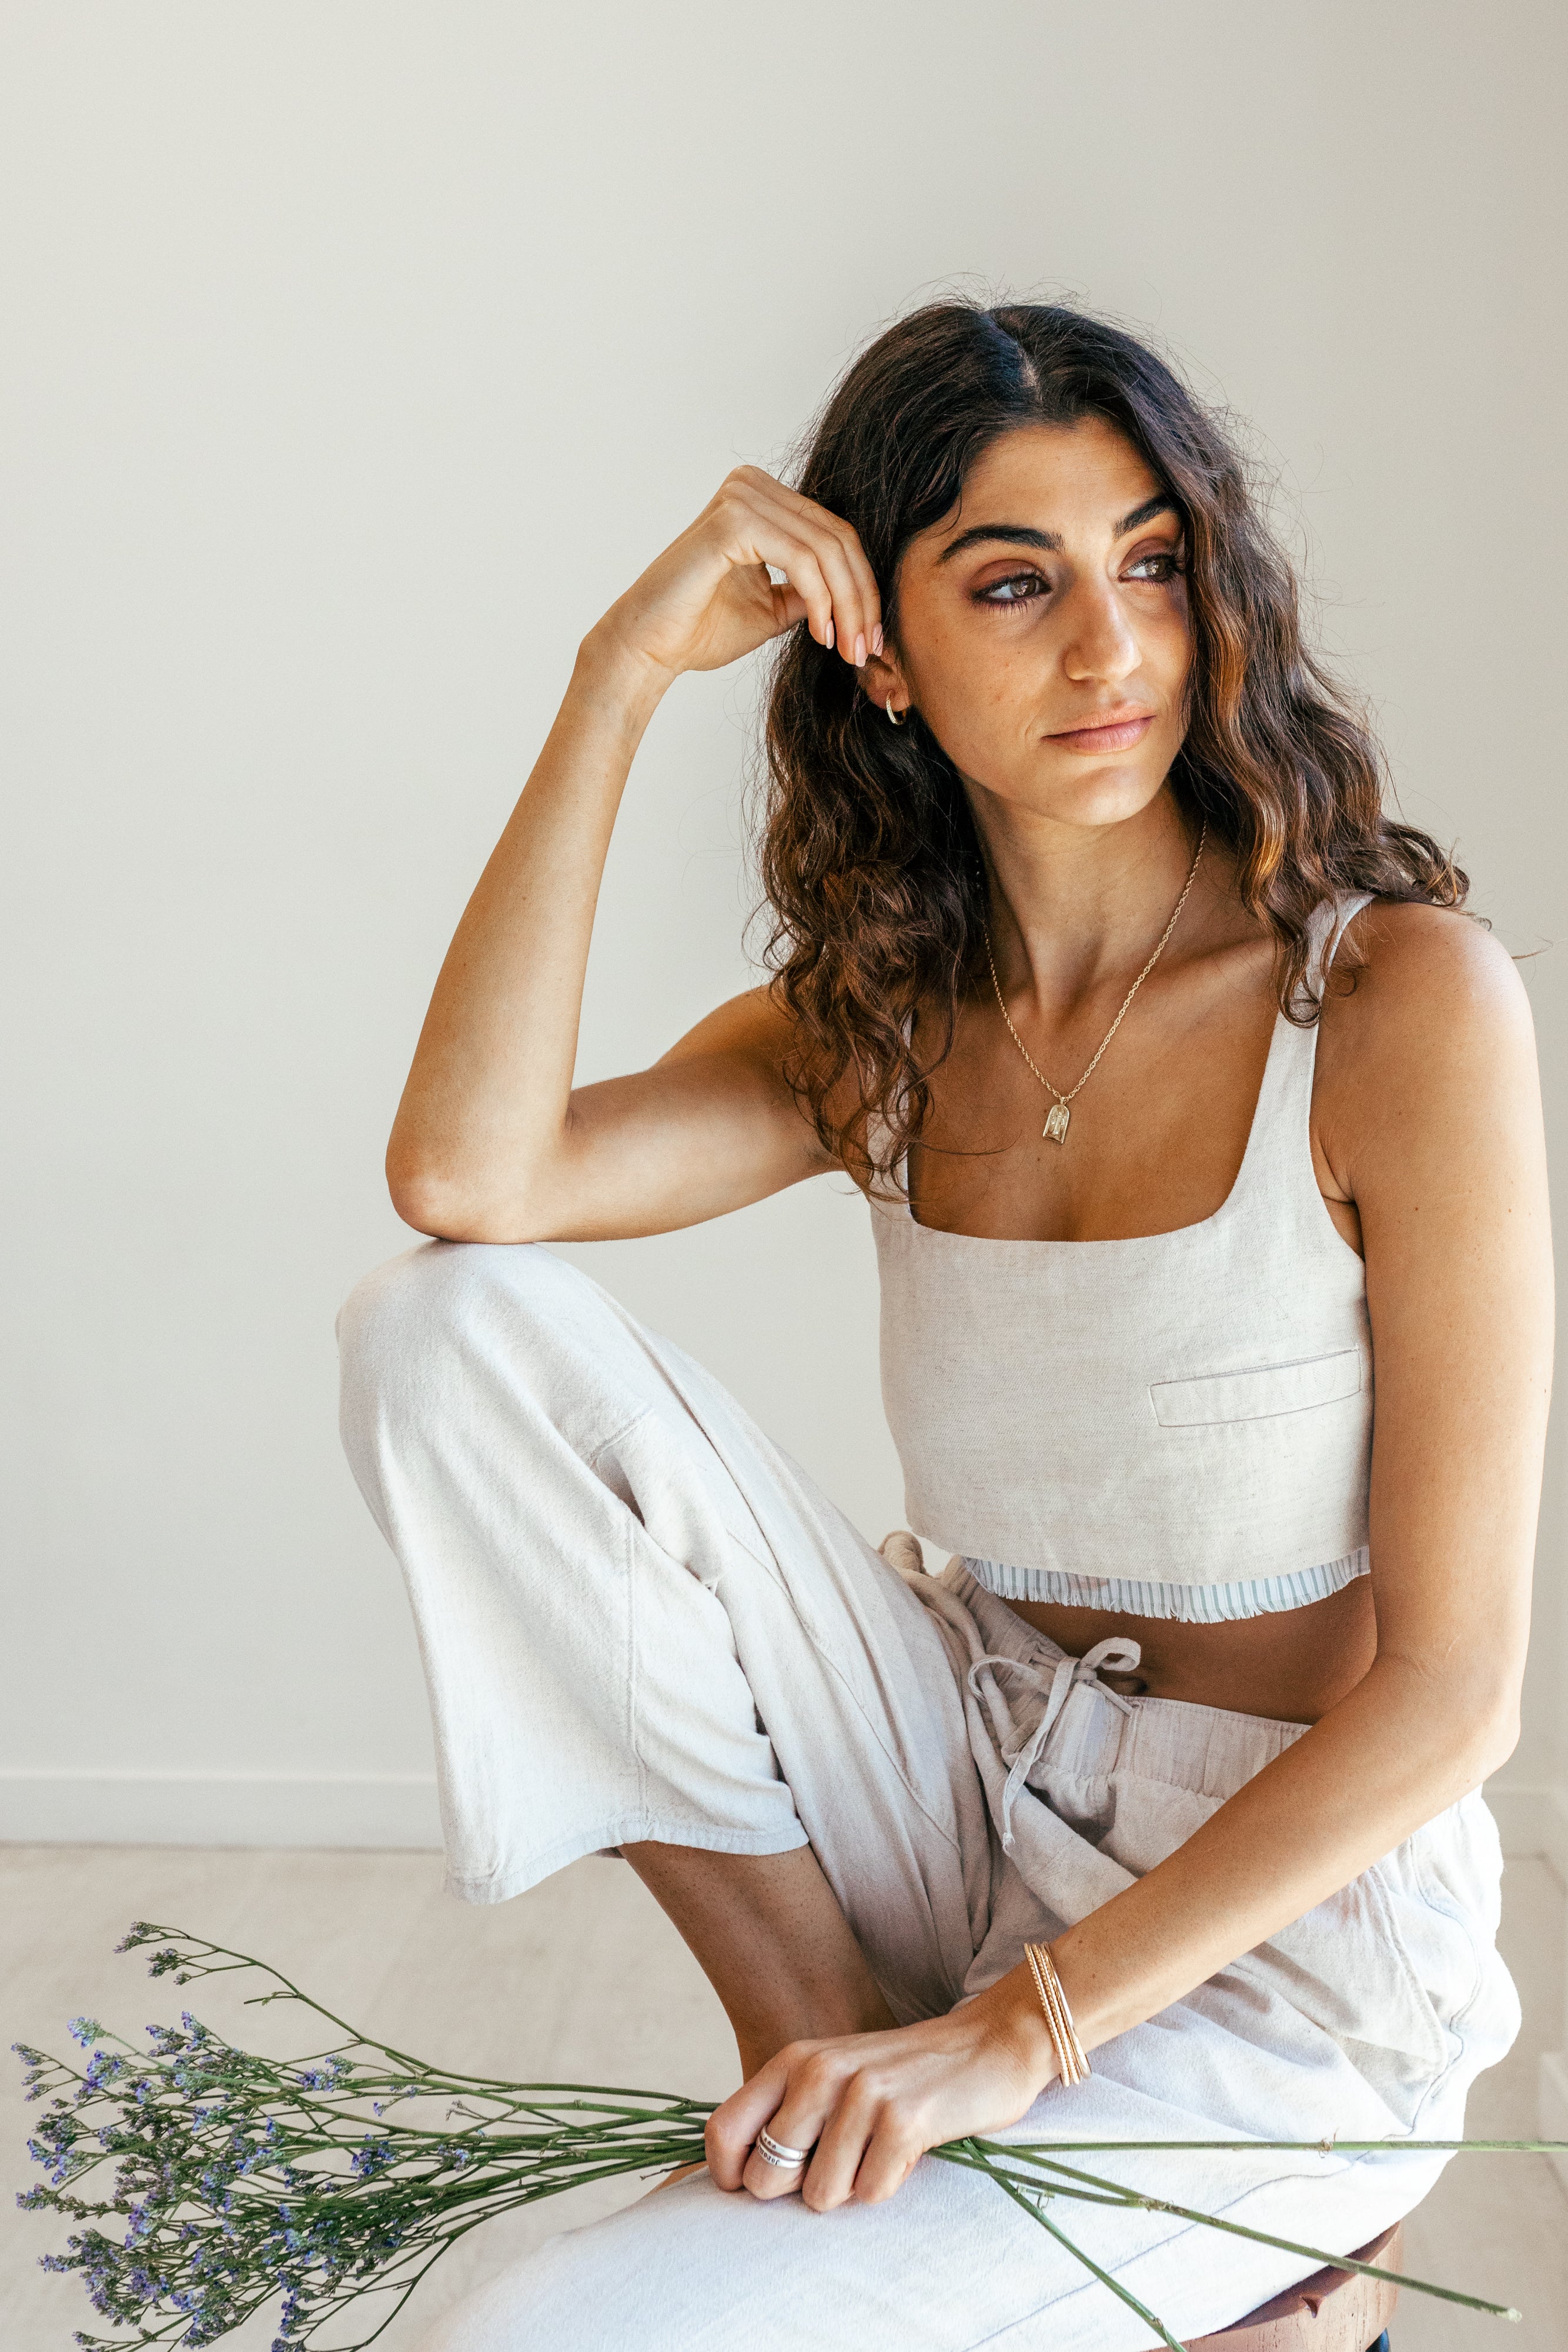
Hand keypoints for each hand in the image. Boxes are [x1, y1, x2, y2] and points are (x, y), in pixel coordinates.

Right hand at [587, 466, 882, 686]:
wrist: (648, 647)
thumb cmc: (700, 629)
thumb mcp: (773, 607)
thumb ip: (811, 591)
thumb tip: (857, 597)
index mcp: (761, 498)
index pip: (833, 535)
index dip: (862, 587)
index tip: (869, 637)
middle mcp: (751, 486)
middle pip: (837, 538)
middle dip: (861, 599)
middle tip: (867, 648)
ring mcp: (741, 498)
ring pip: (826, 550)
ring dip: (847, 606)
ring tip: (848, 649)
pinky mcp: (733, 522)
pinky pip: (801, 560)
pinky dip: (821, 600)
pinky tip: (821, 634)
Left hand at [704, 1972, 1056, 2212]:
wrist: (989, 2045)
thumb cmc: (903, 2076)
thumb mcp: (835, 2079)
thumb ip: (789, 2116)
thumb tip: (738, 2180)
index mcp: (794, 2060)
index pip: (723, 2131)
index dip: (730, 2175)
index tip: (758, 2188)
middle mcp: (819, 2070)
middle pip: (766, 2177)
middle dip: (799, 2190)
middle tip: (841, 2165)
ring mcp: (861, 2093)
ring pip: (820, 2194)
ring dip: (851, 2187)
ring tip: (878, 2150)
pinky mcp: (903, 2120)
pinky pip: (870, 2194)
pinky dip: (889, 2184)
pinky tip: (908, 2150)